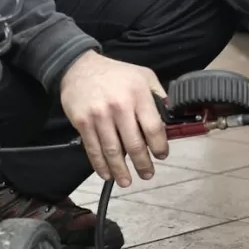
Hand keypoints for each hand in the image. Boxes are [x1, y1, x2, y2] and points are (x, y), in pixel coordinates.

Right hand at [59, 51, 168, 186]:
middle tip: (147, 174)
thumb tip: (170, 118)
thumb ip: (158, 96)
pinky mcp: (83, 122)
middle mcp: (119, 106)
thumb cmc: (116, 73)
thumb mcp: (144, 76)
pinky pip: (93, 148)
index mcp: (138, 95)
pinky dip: (100, 165)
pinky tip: (106, 174)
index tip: (161, 156)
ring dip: (120, 170)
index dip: (159, 146)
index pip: (153, 128)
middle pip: (134, 144)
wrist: (78, 67)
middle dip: (142, 164)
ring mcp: (99, 115)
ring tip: (127, 181)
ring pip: (113, 150)